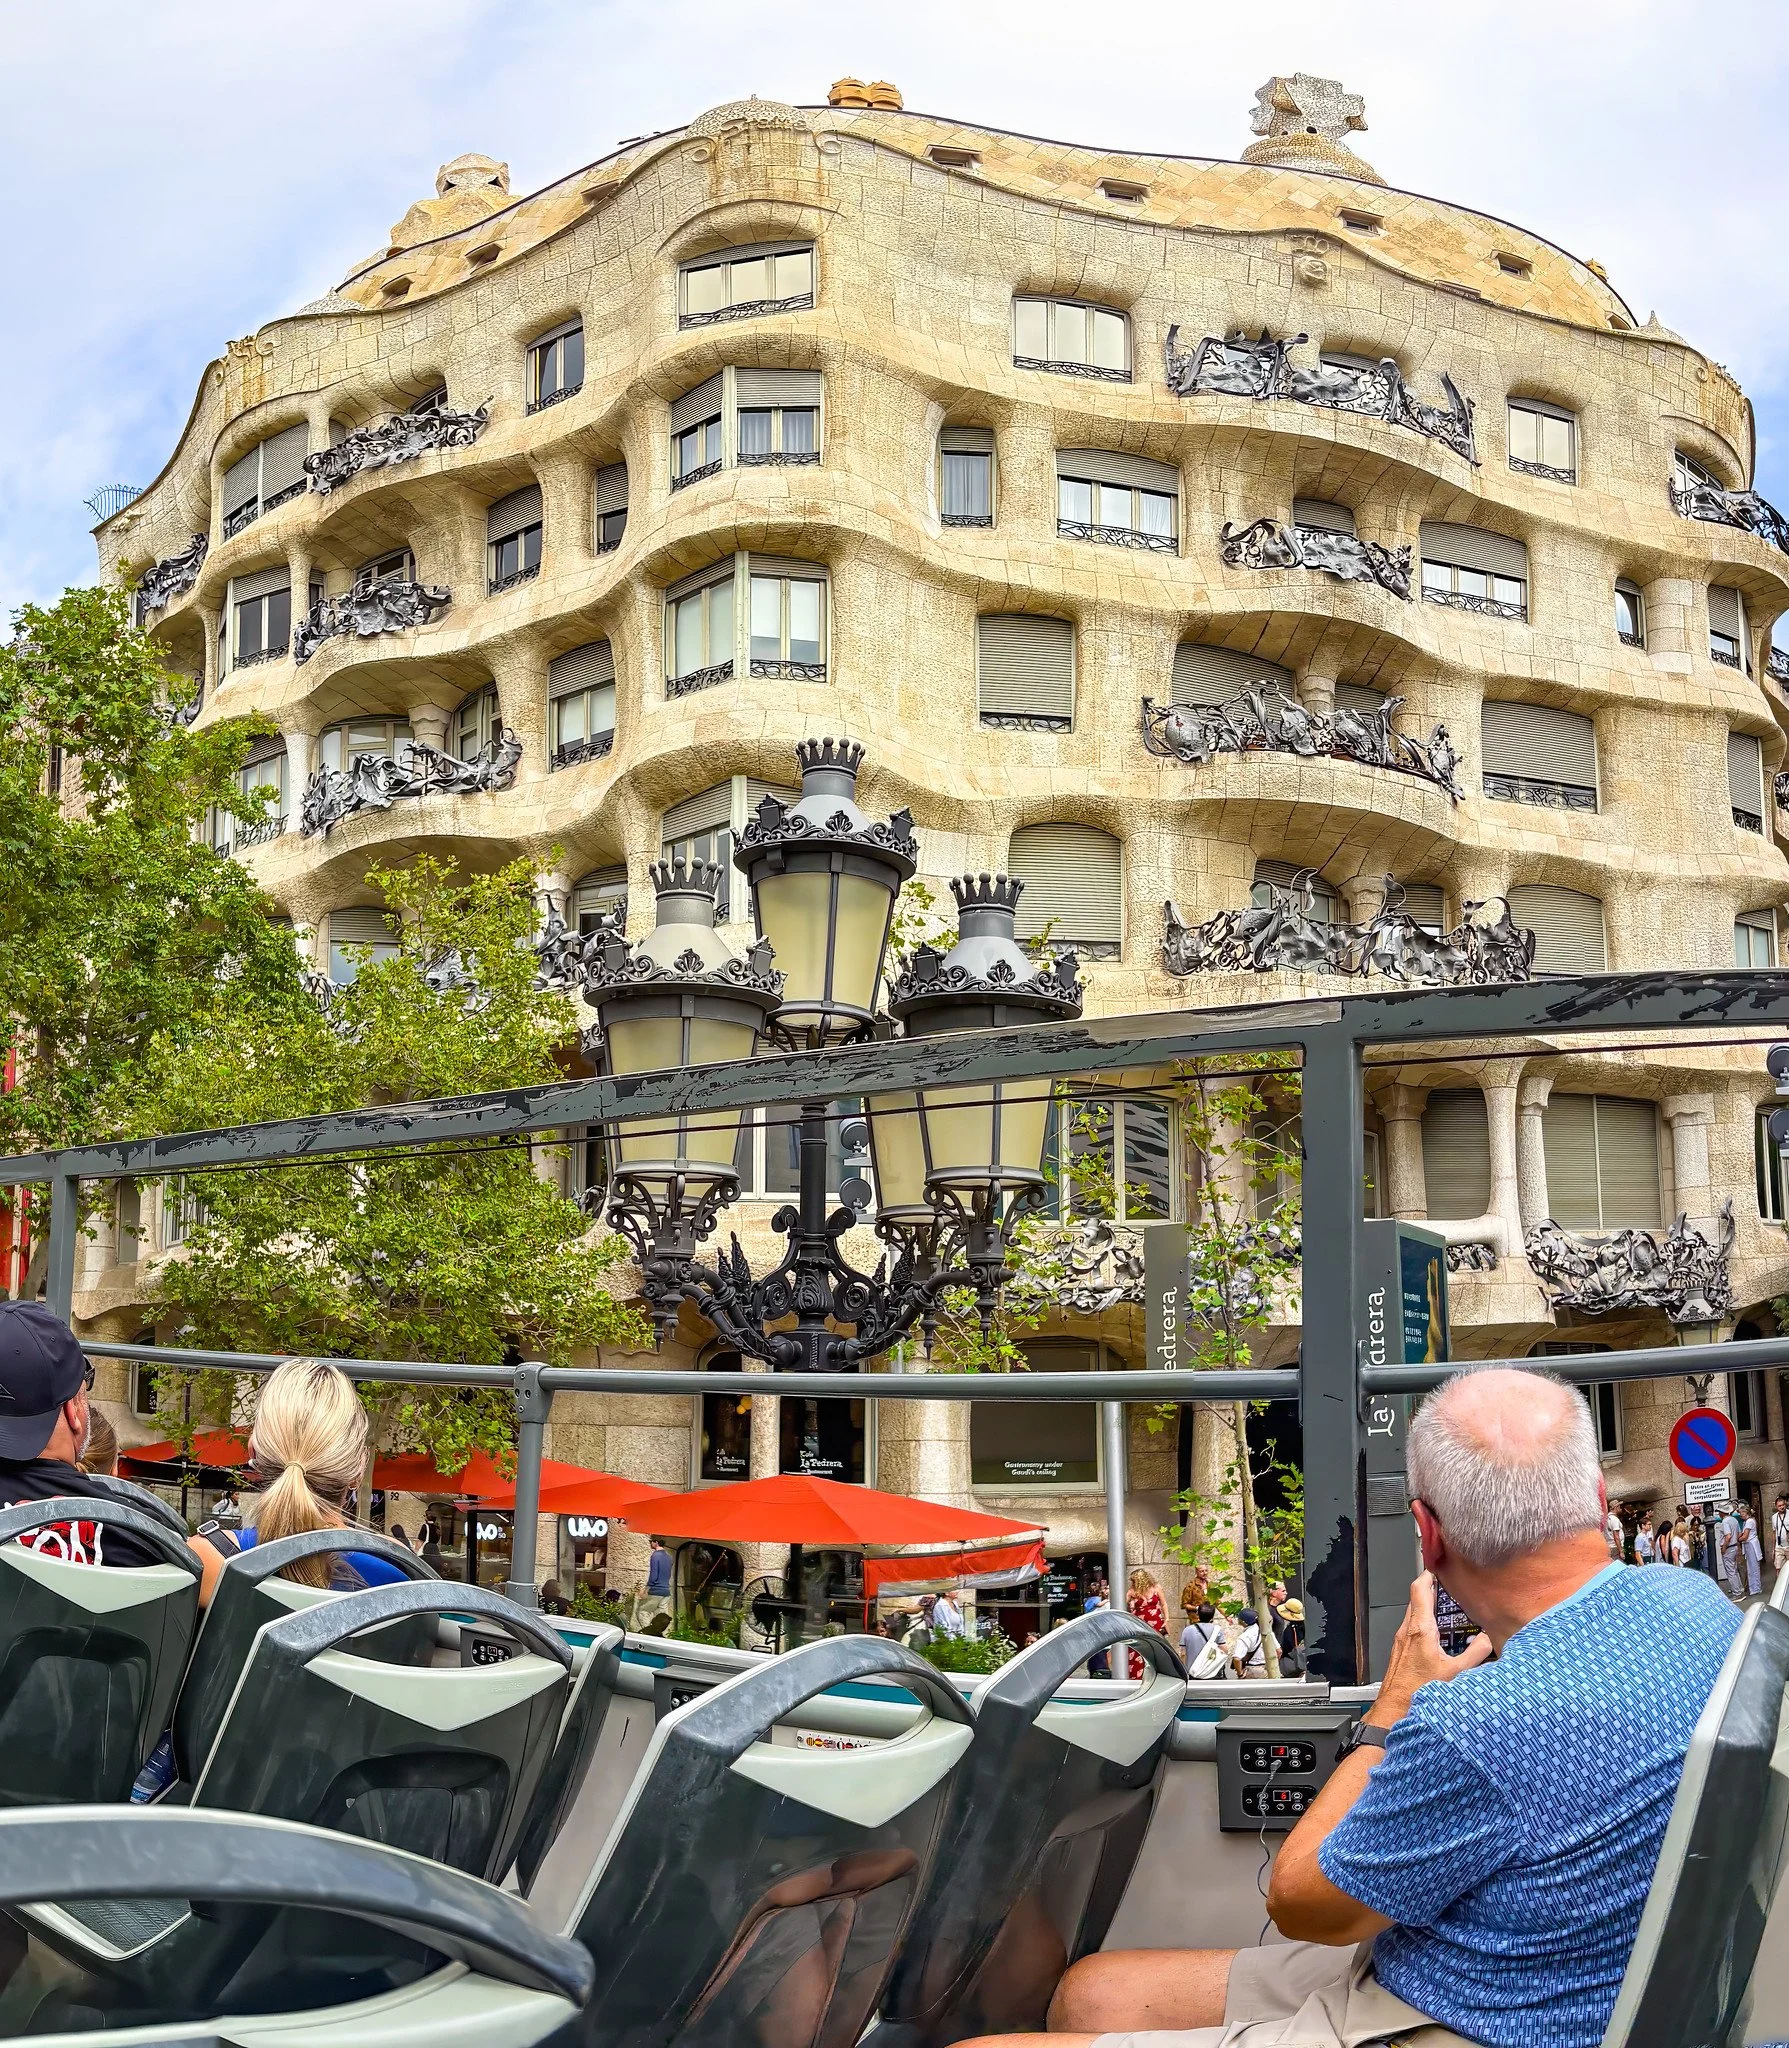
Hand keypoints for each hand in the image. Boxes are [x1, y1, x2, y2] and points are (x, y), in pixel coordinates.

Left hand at [1370, 1572, 1491, 1729]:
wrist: (1395, 1711)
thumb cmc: (1418, 1693)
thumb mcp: (1456, 1673)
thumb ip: (1476, 1653)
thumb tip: (1490, 1640)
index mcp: (1419, 1629)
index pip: (1419, 1589)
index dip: (1429, 1574)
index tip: (1441, 1568)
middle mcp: (1406, 1631)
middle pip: (1417, 1599)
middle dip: (1434, 1592)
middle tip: (1452, 1590)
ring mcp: (1401, 1641)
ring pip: (1414, 1615)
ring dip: (1429, 1609)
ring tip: (1448, 1611)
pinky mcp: (1400, 1651)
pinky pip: (1412, 1629)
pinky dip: (1425, 1625)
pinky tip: (1439, 1637)